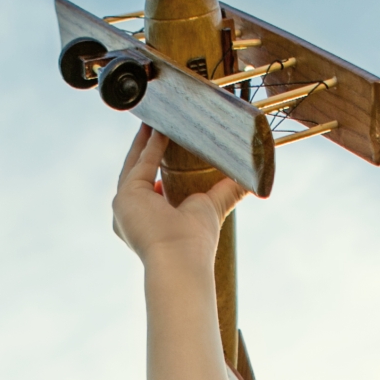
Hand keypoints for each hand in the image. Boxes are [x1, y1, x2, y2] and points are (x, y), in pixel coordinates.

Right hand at [112, 124, 245, 269]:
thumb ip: (227, 191)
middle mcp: (130, 214)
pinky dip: (152, 146)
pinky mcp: (125, 197)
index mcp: (145, 219)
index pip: (149, 182)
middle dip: (145, 146)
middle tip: (155, 123)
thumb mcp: (212, 208)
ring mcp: (124, 206)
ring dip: (145, 141)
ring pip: (134, 164)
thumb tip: (255, 181)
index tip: (164, 141)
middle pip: (136, 170)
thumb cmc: (195, 244)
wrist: (182, 260)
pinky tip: (162, 130)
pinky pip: (141, 164)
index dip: (155, 160)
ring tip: (156, 119)